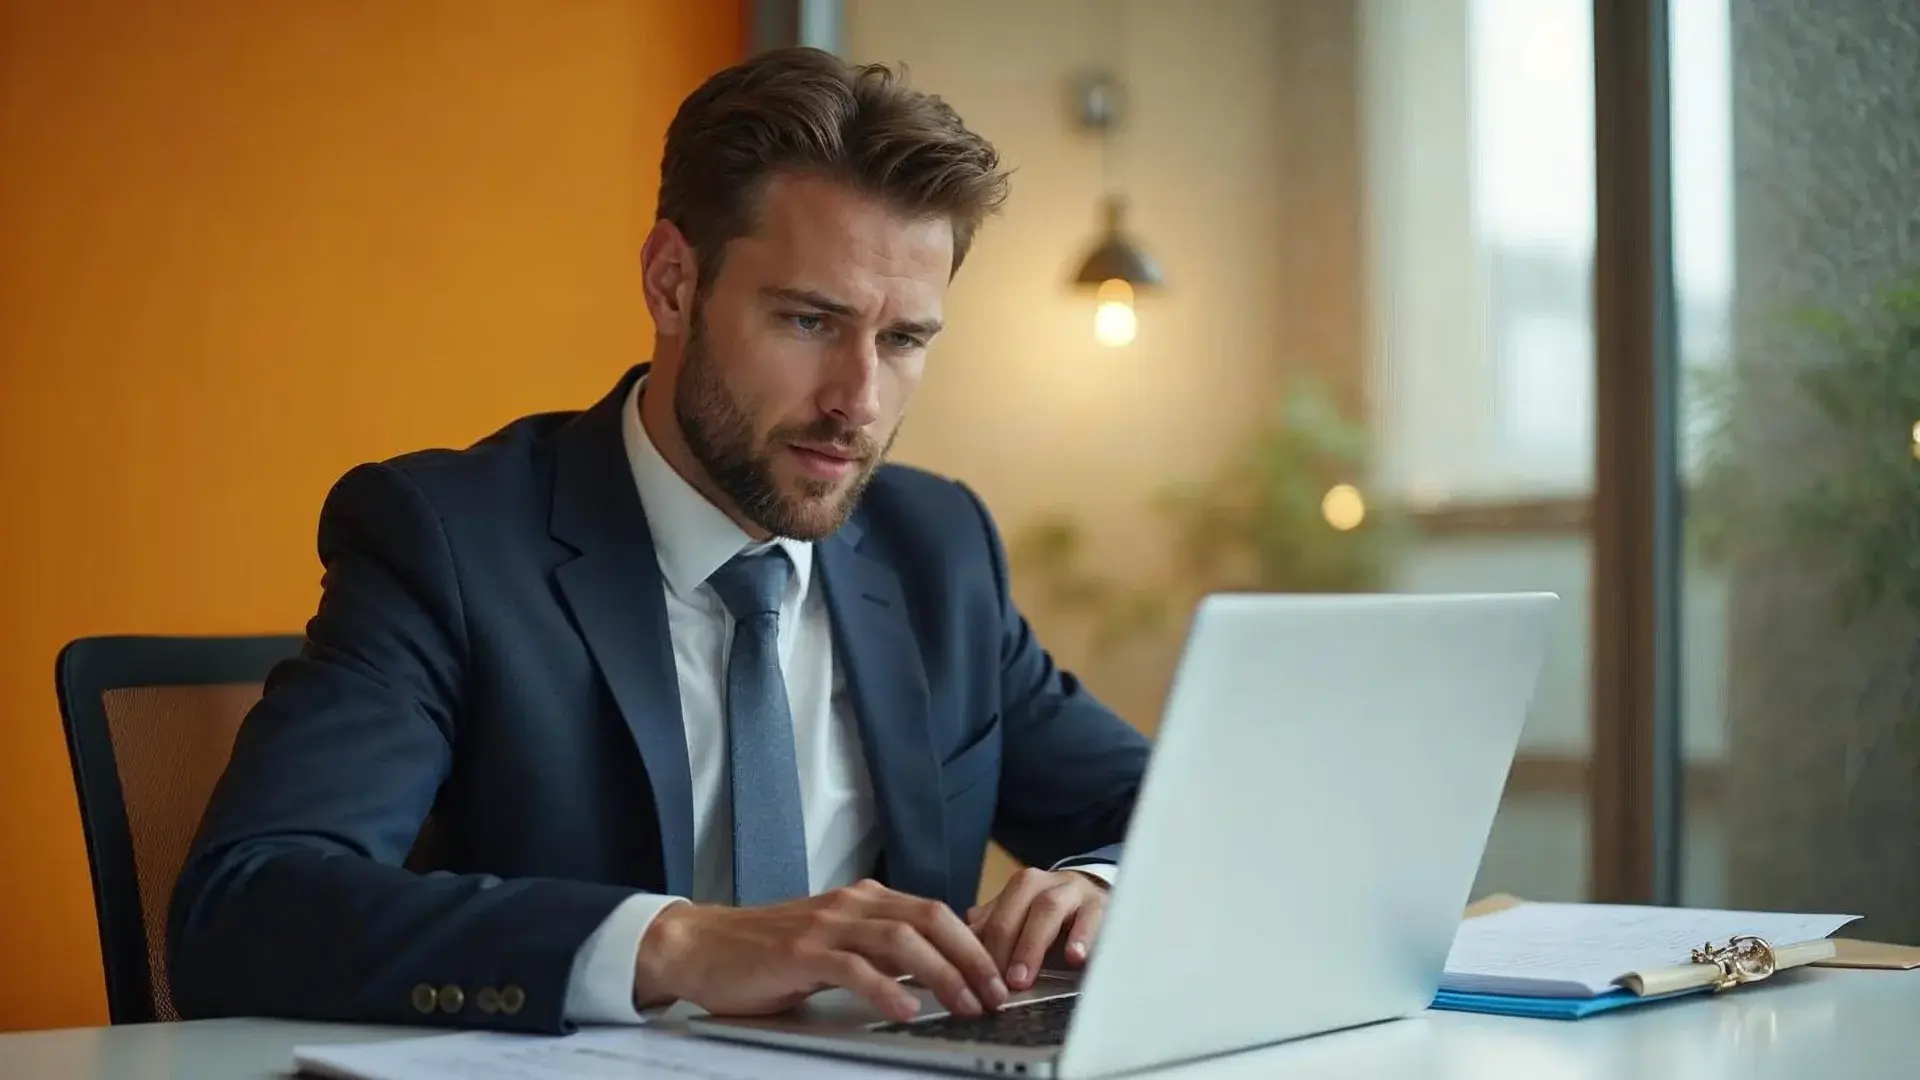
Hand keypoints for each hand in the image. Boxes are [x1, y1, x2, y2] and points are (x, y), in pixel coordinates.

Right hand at [632, 878, 1008, 1021]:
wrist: (701, 945)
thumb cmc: (768, 952)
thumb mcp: (833, 944)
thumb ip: (877, 949)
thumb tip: (934, 970)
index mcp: (864, 900)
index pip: (936, 913)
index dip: (975, 943)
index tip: (1000, 975)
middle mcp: (851, 904)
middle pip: (930, 919)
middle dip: (972, 956)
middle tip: (997, 993)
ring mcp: (826, 924)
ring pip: (901, 940)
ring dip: (942, 973)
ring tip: (966, 1003)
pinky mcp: (800, 951)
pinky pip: (853, 966)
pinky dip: (886, 987)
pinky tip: (906, 1008)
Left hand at [966, 867, 1108, 990]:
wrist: (1095, 896)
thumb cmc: (1052, 917)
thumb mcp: (1022, 921)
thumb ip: (993, 933)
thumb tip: (955, 955)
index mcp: (1019, 887)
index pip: (993, 916)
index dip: (980, 949)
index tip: (973, 982)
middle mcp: (1043, 883)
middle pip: (1016, 908)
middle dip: (1003, 946)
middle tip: (995, 983)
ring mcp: (1072, 891)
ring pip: (1048, 908)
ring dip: (1032, 945)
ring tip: (1022, 978)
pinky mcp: (1101, 904)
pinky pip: (1092, 917)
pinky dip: (1082, 938)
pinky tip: (1075, 959)